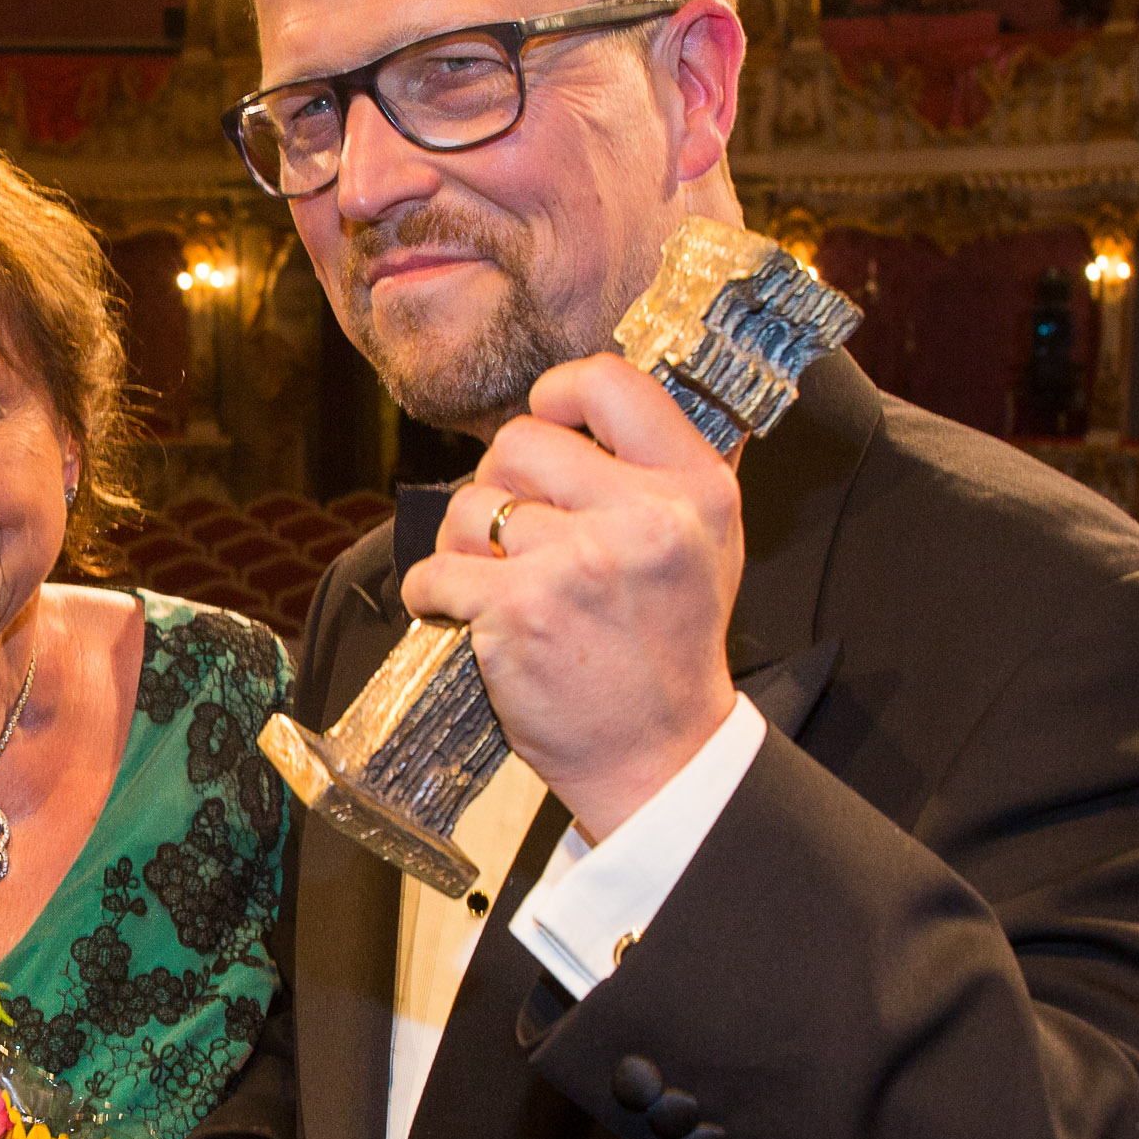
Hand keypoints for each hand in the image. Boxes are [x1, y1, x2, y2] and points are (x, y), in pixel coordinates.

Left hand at [397, 357, 743, 843]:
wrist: (659, 756)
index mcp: (695, 489)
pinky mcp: (518, 611)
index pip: (610, 383)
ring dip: (466, 545)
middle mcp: (643, 518)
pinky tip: (456, 611)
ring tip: (495, 581)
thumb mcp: (708, 544)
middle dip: (500, 484)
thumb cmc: (670, 649)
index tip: (547, 424)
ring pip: (469, 507)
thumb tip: (605, 396)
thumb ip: (666, 470)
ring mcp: (577, 564)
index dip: (559, 395)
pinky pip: (436, 571)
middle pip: (518, 442)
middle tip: (516, 532)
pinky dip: (431, 593)